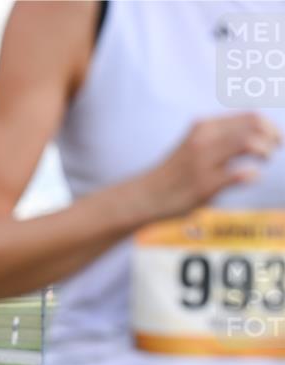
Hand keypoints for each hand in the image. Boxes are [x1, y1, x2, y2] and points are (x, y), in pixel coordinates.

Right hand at [138, 112, 281, 220]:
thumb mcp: (194, 143)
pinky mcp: (204, 184)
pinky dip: (253, 174)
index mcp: (203, 127)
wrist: (145, 196)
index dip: (270, 126)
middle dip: (273, 136)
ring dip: (265, 151)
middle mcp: (203, 140)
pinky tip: (251, 177)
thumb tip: (258, 131)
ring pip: (249, 143)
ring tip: (264, 160)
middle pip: (253, 126)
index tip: (276, 139)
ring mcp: (203, 162)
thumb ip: (220, 136)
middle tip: (275, 148)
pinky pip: (240, 173)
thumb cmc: (175, 173)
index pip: (250, 116)